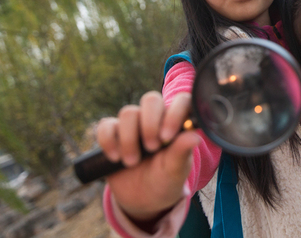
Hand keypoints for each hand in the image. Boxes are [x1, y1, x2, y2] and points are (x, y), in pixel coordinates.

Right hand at [96, 91, 201, 223]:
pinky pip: (105, 125)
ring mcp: (133, 124)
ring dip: (129, 139)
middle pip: (151, 99)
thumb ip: (182, 152)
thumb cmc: (165, 180)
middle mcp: (156, 118)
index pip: (181, 100)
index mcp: (177, 122)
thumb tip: (195, 137)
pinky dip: (108, 141)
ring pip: (128, 112)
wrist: (142, 200)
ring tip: (133, 162)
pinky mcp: (113, 133)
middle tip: (152, 148)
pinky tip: (115, 157)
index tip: (167, 137)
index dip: (174, 113)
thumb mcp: (175, 170)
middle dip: (149, 124)